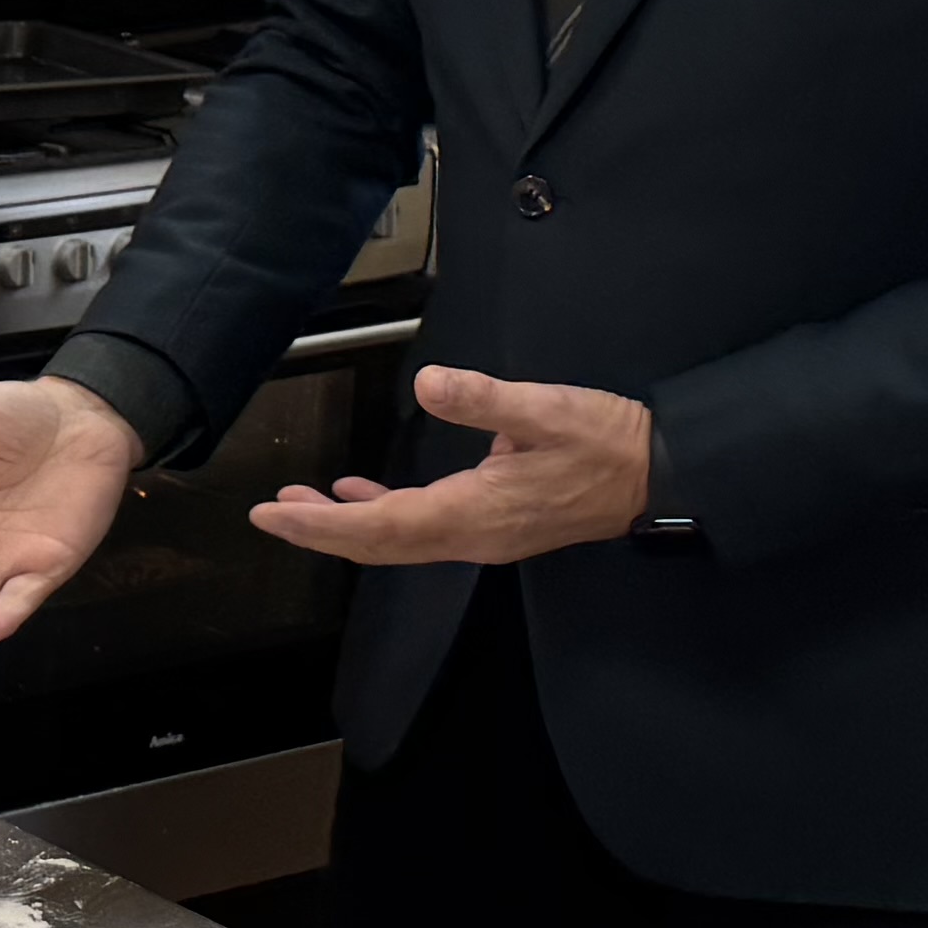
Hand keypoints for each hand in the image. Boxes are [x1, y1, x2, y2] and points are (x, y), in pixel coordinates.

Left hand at [254, 362, 653, 568]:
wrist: (657, 475)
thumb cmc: (606, 442)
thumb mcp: (547, 409)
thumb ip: (484, 399)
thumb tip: (430, 383)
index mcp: (474, 512)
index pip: (380, 526)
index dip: (321, 525)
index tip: (274, 514)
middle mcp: (470, 535)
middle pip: (378, 543)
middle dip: (320, 531)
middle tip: (269, 513)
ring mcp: (483, 535)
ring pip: (397, 539)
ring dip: (345, 524)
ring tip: (299, 504)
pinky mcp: (494, 523)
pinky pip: (422, 527)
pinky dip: (383, 513)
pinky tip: (360, 495)